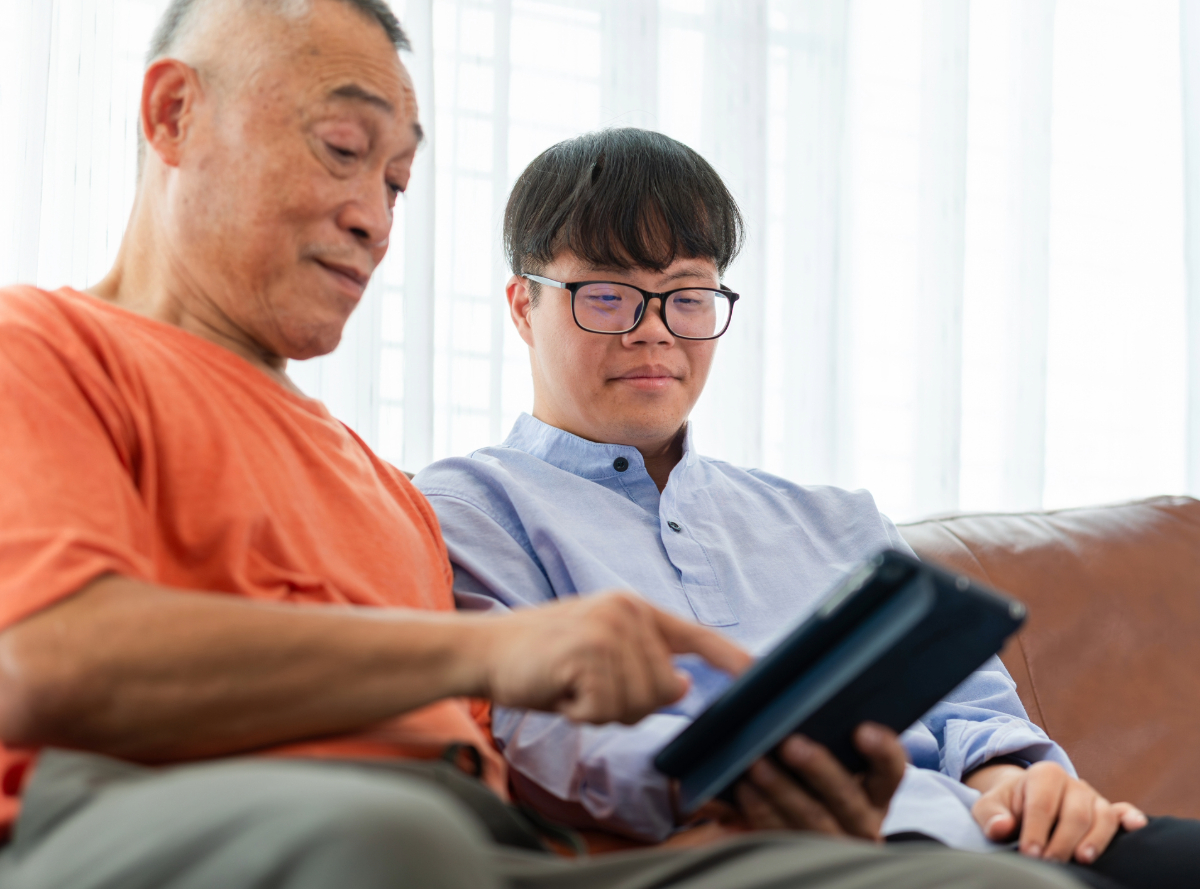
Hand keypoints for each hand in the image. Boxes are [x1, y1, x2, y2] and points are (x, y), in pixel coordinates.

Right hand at [478, 592, 752, 724]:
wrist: (485, 651)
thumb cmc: (542, 660)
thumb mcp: (598, 656)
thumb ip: (642, 668)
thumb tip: (681, 686)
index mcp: (635, 610)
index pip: (696, 635)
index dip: (730, 658)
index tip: (759, 674)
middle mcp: (627, 611)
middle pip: (665, 689)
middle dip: (629, 707)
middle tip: (586, 691)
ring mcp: (608, 628)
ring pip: (638, 702)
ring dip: (601, 711)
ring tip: (571, 687)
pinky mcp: (587, 649)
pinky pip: (607, 708)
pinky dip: (582, 713)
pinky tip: (561, 692)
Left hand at [732, 724, 906, 839]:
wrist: (821, 831)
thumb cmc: (825, 775)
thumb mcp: (841, 756)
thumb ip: (832, 728)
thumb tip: (805, 682)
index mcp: (876, 788)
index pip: (892, 768)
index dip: (882, 750)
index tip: (862, 729)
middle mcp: (862, 817)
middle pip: (845, 796)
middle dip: (819, 768)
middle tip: (791, 743)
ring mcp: (832, 840)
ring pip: (810, 819)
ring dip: (781, 789)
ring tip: (756, 763)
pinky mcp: (800, 852)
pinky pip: (779, 833)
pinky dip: (760, 810)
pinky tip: (743, 787)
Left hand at [968, 761, 1147, 862]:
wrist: (1023, 801)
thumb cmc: (1007, 807)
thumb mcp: (989, 806)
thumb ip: (991, 816)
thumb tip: (1001, 827)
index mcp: (1044, 774)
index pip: (1043, 804)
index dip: (1036, 831)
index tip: (1029, 854)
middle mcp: (1073, 783)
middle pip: (1075, 814)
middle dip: (1063, 842)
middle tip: (1051, 865)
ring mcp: (1093, 797)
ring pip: (1102, 817)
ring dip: (1096, 840)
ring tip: (1083, 859)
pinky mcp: (1107, 811)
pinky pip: (1122, 812)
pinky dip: (1131, 819)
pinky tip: (1137, 827)